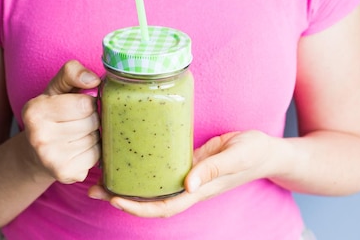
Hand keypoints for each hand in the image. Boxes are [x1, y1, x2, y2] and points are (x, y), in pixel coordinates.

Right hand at [22, 60, 101, 183]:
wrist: (35, 153)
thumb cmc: (51, 115)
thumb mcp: (56, 89)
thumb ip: (72, 73)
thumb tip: (94, 80)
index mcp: (35, 110)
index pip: (85, 104)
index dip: (88, 103)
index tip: (79, 106)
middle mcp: (39, 136)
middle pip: (92, 122)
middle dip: (92, 119)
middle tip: (79, 122)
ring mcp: (51, 158)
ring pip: (96, 139)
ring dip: (93, 135)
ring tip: (78, 135)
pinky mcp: (65, 174)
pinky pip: (96, 157)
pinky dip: (93, 152)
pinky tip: (79, 149)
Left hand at [88, 131, 290, 216]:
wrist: (266, 151)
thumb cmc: (255, 152)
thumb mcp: (238, 155)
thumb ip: (215, 168)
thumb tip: (188, 185)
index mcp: (200, 189)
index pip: (165, 207)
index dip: (139, 208)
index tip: (116, 200)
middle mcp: (189, 186)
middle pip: (150, 201)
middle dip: (122, 199)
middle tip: (93, 189)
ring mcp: (186, 176)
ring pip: (152, 188)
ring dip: (126, 186)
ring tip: (100, 178)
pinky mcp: (186, 162)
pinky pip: (159, 172)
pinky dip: (140, 170)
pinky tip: (125, 161)